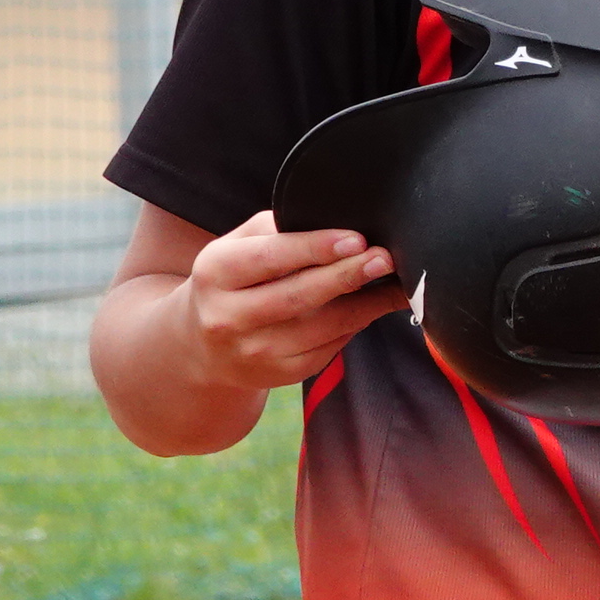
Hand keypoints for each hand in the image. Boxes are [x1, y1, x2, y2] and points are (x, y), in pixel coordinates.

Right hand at [181, 211, 409, 393]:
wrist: (201, 343)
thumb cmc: (234, 278)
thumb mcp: (238, 245)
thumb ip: (278, 229)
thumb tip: (338, 223)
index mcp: (216, 272)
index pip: (271, 258)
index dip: (316, 248)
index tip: (357, 240)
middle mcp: (227, 316)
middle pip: (298, 296)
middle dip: (348, 276)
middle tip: (385, 259)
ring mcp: (252, 352)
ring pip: (322, 327)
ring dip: (366, 305)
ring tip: (397, 283)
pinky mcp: (277, 375)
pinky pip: (328, 349)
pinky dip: (356, 326)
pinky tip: (374, 307)